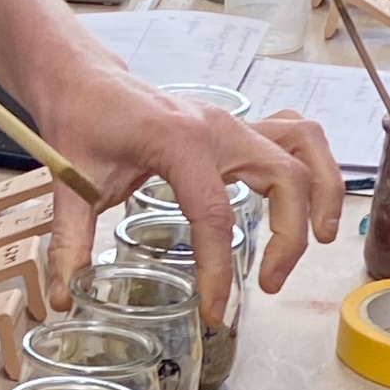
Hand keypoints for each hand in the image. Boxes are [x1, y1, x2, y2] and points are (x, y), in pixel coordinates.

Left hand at [40, 71, 342, 321]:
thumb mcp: (70, 184)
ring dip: (323, 193)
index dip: (217, 270)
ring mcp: (233, 124)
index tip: (214, 311)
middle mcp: (217, 129)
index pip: (213, 215)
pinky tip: (307, 202)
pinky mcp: (236, 128)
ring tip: (321, 240)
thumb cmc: (80, 121)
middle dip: (290, 237)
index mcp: (178, 142)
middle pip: (286, 176)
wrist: (83, 79)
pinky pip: (295, 135)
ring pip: (305, 148)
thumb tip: (66, 298)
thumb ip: (70, 242)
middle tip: (267, 284)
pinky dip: (313, 166)